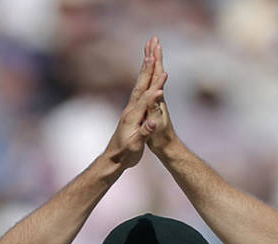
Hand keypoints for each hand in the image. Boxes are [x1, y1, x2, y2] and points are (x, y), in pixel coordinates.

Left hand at [103, 36, 167, 170]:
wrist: (113, 159)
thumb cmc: (125, 155)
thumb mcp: (135, 146)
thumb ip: (145, 132)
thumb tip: (153, 122)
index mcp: (132, 117)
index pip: (146, 98)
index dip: (156, 87)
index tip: (165, 74)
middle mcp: (130, 109)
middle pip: (141, 85)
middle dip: (148, 67)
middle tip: (154, 50)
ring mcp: (130, 109)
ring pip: (139, 85)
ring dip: (145, 69)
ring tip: (150, 54)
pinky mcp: (131, 112)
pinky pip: (139, 91)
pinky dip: (144, 80)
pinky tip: (146, 75)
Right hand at [144, 38, 176, 154]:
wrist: (168, 148)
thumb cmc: (160, 140)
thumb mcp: (155, 128)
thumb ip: (154, 112)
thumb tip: (157, 95)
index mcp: (157, 100)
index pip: (155, 76)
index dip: (154, 61)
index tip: (153, 46)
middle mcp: (158, 97)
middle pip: (156, 71)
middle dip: (155, 55)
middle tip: (154, 39)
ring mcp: (156, 100)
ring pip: (154, 76)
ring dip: (153, 62)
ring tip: (151, 49)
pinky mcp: (154, 104)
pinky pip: (151, 84)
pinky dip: (150, 74)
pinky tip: (148, 71)